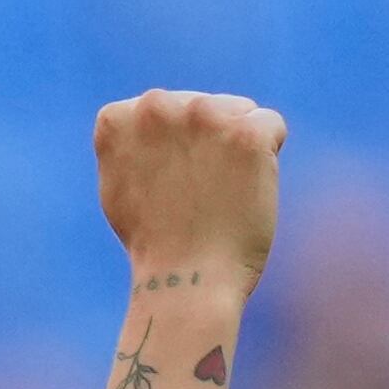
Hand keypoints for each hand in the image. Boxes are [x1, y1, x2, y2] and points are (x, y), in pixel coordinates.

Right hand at [95, 90, 284, 296]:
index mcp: (117, 118)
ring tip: (217, 195)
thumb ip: (132, 142)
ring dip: (236, 150)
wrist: (185, 282)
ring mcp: (202, 116)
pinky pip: (271, 126)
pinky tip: (243, 191)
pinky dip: (267, 160)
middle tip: (194, 196)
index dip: (172, 150)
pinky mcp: (246, 133)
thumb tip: (147, 113)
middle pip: (203, 107)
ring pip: (239, 113)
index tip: (164, 187)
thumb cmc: (154, 246)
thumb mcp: (120, 185)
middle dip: (207, 144)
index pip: (163, 109)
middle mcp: (155, 106)